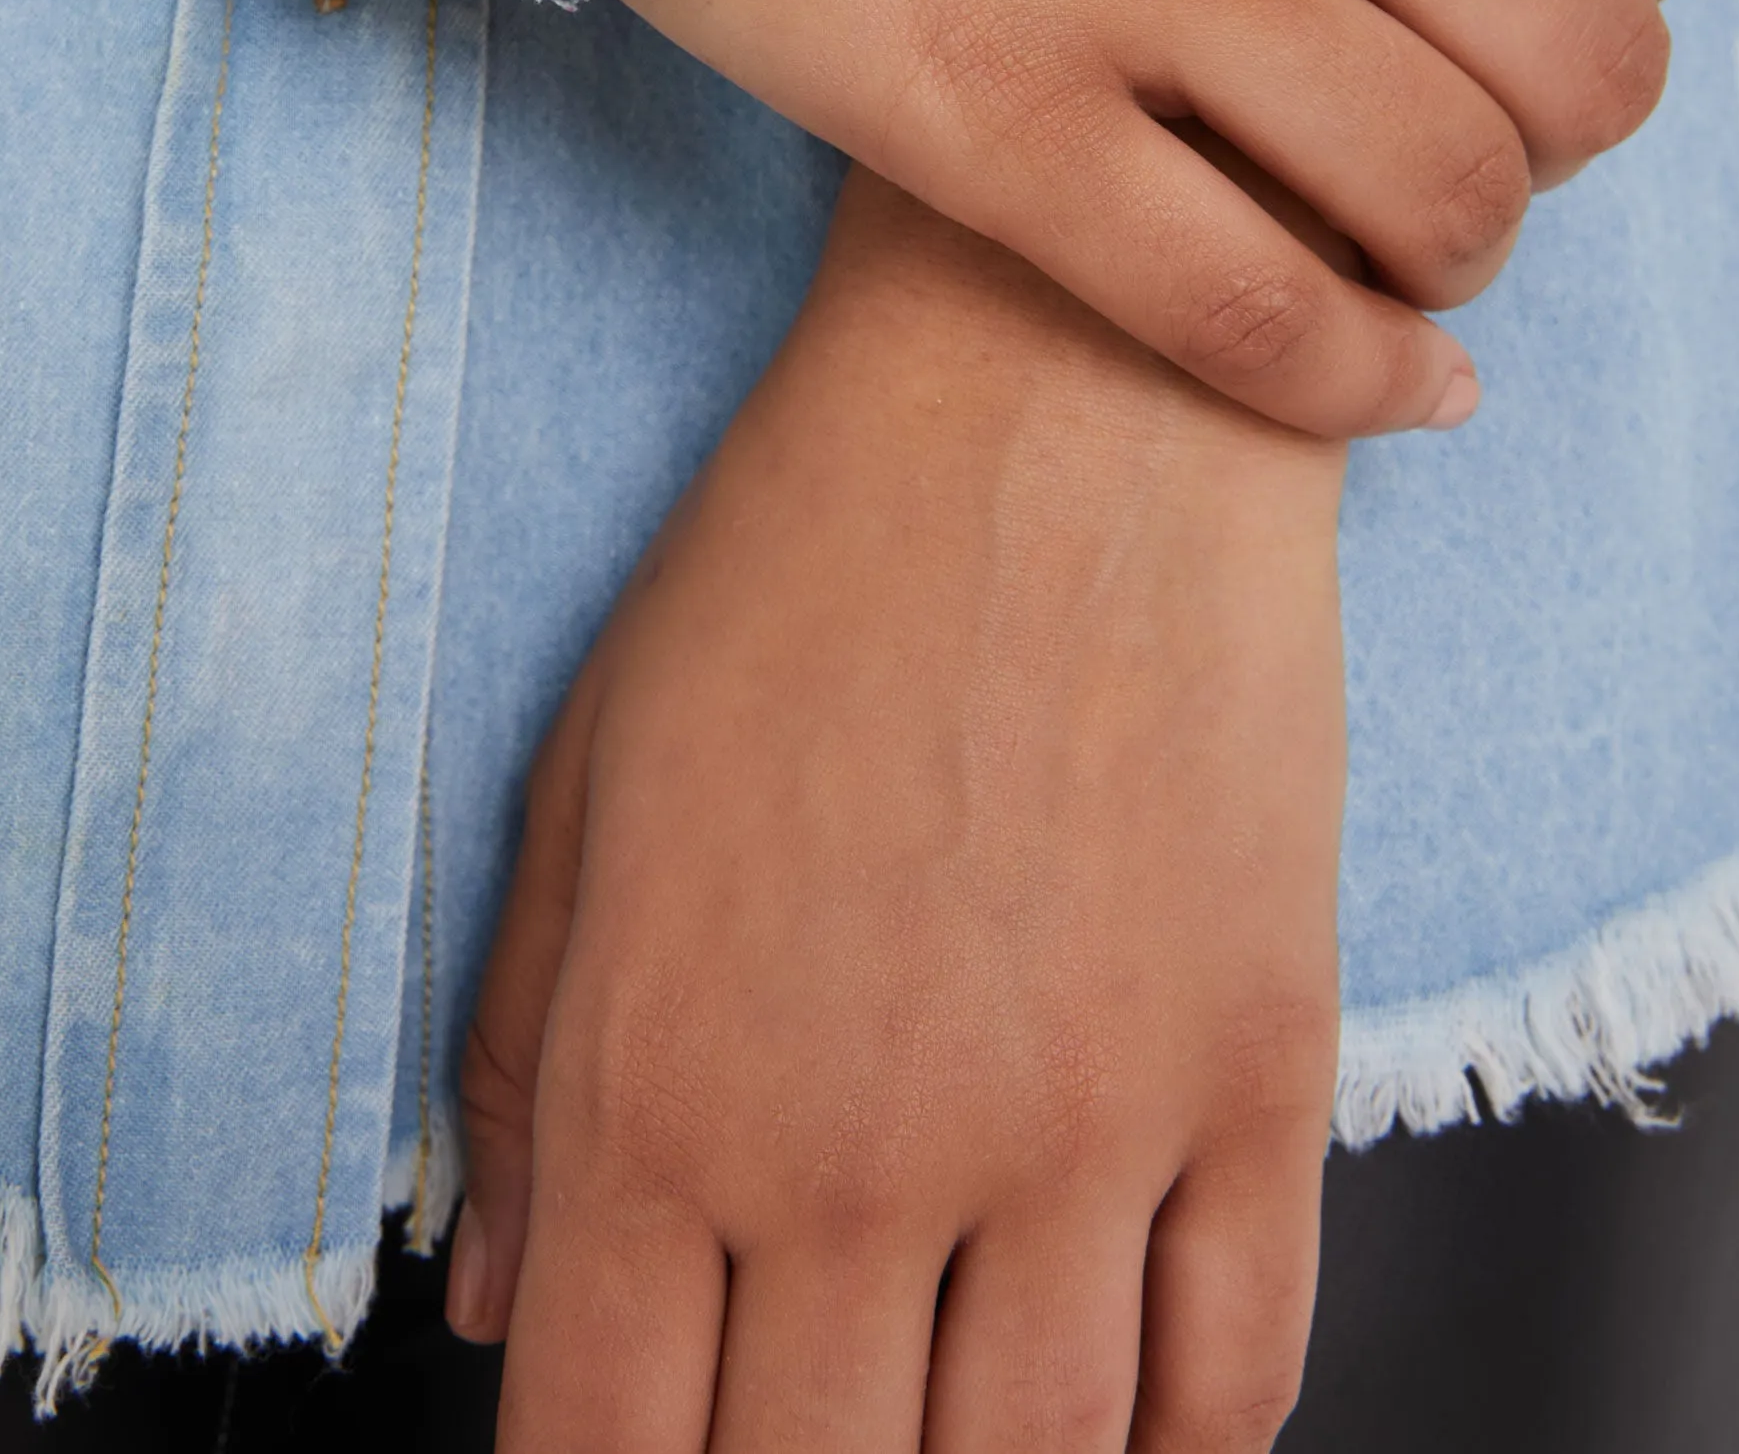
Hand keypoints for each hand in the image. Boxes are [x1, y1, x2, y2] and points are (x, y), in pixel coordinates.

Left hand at [450, 169, 1347, 1451]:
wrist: (1051, 390)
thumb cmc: (796, 560)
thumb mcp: (587, 784)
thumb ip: (518, 1065)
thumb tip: (485, 1306)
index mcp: (659, 1089)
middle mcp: (856, 1153)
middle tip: (794, 1417)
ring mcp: (1076, 1127)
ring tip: (940, 1418)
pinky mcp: (1253, 1070)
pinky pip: (1231, 1377)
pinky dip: (1170, 1444)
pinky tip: (1112, 1400)